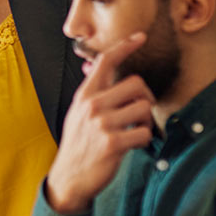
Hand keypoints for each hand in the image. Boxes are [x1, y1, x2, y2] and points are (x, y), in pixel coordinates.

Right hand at [46, 32, 154, 213]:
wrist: (68, 178)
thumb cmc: (78, 145)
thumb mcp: (78, 114)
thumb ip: (91, 93)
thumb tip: (92, 67)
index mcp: (85, 95)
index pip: (105, 62)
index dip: (125, 46)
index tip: (140, 37)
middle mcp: (92, 105)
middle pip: (136, 84)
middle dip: (145, 98)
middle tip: (140, 113)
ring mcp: (101, 124)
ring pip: (144, 108)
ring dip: (146, 122)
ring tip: (135, 131)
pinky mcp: (112, 143)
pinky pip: (145, 133)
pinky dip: (145, 140)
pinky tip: (134, 145)